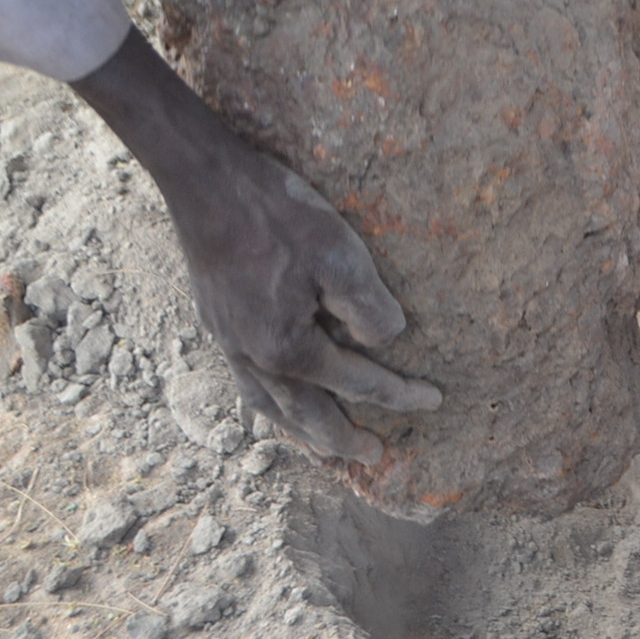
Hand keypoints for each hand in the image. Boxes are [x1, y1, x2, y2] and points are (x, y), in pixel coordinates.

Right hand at [71, 32, 438, 463]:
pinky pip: (247, 383)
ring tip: (323, 448)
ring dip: (299, 432)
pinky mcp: (217, 321)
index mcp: (287, 348)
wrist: (204, 181)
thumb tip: (386, 341)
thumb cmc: (276, 213)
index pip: (357, 382)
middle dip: (341, 439)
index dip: (399, 394)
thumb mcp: (340, 254)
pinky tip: (278, 397)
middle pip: (304, 415)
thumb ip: (367, 307)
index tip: (435, 401)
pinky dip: (269, 405)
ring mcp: (228, 342)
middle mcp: (253, 357)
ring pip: (268, 407)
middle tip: (372, 457)